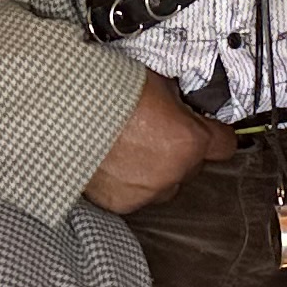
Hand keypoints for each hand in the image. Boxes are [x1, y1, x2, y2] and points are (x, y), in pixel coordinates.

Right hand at [82, 77, 235, 213]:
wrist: (62, 110)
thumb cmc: (108, 90)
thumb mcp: (158, 82)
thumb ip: (179, 101)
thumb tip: (186, 105)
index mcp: (189, 141)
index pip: (224, 145)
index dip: (213, 133)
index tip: (204, 127)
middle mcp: (173, 173)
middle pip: (193, 166)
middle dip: (180, 152)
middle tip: (155, 132)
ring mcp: (147, 192)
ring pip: (165, 185)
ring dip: (156, 171)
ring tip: (130, 148)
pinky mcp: (122, 203)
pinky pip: (137, 194)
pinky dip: (130, 182)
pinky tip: (114, 161)